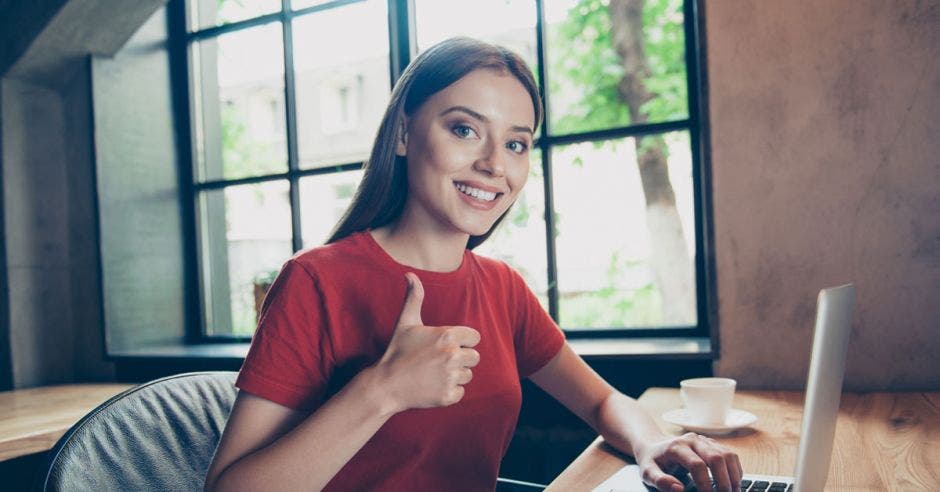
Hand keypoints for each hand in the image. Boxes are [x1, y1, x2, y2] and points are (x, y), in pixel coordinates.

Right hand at [373, 273, 480, 411]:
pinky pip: (461, 392)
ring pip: (468, 375)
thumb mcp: (405, 323)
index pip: (474, 338)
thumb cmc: (397, 351)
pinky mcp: (448, 396)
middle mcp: (452, 356)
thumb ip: (414, 298)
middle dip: (461, 359)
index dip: (462, 341)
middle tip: (438, 361)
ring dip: (455, 375)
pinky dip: (450, 392)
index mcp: (447, 336)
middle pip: (475, 357)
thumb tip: (410, 274)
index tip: (445, 346)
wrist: (386, 385)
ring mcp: (450, 377)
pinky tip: (433, 386)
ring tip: (434, 374)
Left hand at [635, 432, 741, 491]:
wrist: (654, 445)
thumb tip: (678, 489)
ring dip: (733, 475)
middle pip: (716, 457)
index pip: (697, 464)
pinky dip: (735, 470)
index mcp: (676, 447)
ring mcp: (704, 440)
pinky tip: (733, 483)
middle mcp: (693, 440)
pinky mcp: (712, 444)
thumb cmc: (652, 460)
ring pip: (727, 454)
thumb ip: (660, 481)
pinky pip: (730, 455)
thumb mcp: (647, 472)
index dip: (705, 483)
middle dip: (724, 480)